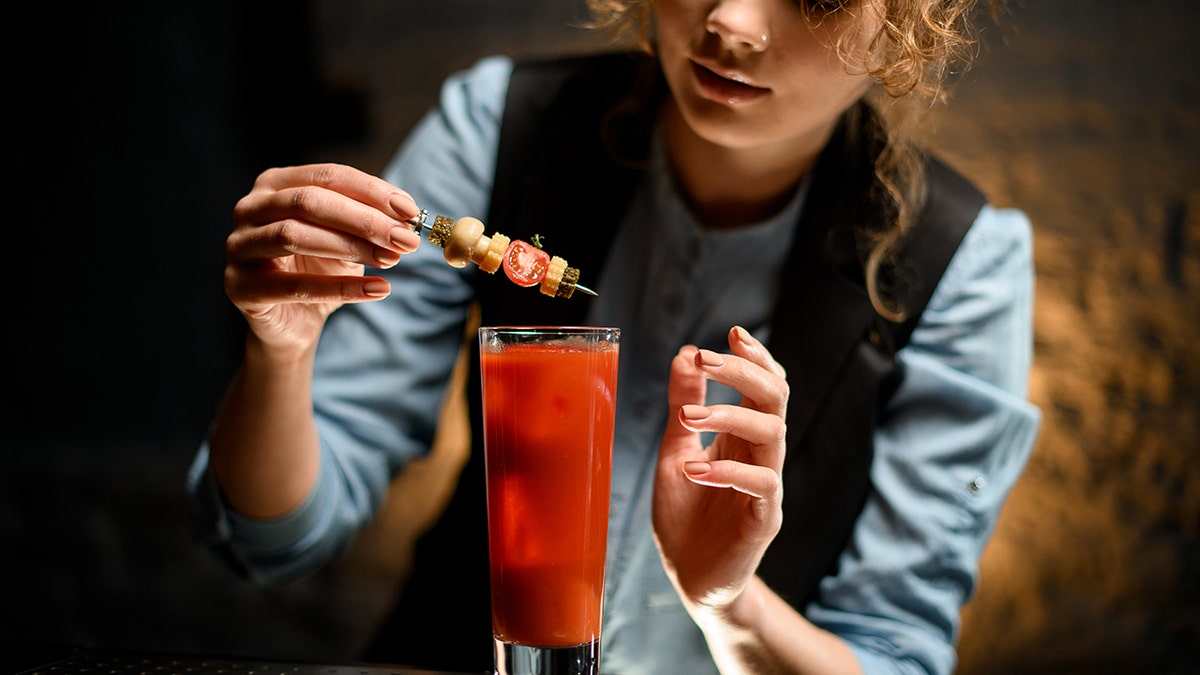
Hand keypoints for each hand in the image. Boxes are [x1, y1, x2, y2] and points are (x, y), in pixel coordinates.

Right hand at [223, 163, 421, 357]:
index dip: (371, 191)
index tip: (410, 211)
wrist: (291, 321)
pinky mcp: (241, 287)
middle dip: (364, 220)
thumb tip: (407, 219)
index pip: (327, 176)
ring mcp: (238, 247)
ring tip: (392, 260)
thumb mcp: (346, 239)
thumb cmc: (318, 269)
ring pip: (295, 236)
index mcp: (274, 185)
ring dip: (351, 248)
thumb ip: (368, 222)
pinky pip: (296, 286)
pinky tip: (378, 289)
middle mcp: (249, 209)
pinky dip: (342, 288)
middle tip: (405, 238)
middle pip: (309, 202)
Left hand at [653, 326, 788, 615]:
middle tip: (707, 359)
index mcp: (742, 436)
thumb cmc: (686, 515)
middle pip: (775, 398)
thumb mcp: (675, 449)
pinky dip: (728, 472)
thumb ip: (682, 405)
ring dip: (729, 416)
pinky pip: (762, 485)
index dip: (756, 357)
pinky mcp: (764, 520)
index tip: (732, 332)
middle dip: (744, 372)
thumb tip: (686, 353)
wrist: (689, 577)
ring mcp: (766, 486)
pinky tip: (695, 470)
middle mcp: (760, 455)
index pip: (765, 385)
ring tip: (687, 419)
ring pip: (773, 434)